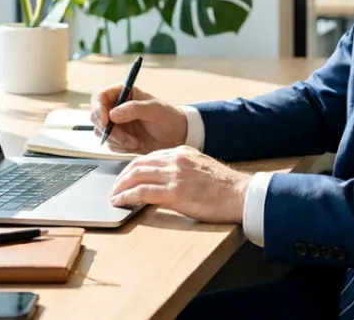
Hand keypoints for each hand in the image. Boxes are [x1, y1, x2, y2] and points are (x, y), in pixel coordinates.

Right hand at [90, 84, 187, 153]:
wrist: (177, 137)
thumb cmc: (169, 118)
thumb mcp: (155, 110)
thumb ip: (134, 109)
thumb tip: (112, 114)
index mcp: (124, 93)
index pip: (100, 97)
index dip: (98, 109)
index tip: (106, 122)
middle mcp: (116, 107)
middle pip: (96, 116)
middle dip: (109, 130)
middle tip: (125, 137)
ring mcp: (116, 123)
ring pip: (101, 132)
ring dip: (116, 140)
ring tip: (135, 142)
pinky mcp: (118, 137)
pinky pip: (109, 144)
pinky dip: (120, 147)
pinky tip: (135, 144)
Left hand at [108, 146, 249, 222]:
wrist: (240, 195)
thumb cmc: (224, 187)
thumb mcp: (201, 167)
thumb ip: (183, 168)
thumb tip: (166, 179)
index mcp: (182, 152)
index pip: (149, 156)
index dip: (133, 167)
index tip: (126, 177)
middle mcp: (176, 160)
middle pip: (138, 164)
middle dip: (122, 176)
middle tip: (114, 187)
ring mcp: (175, 175)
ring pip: (136, 175)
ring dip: (120, 186)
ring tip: (113, 196)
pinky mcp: (175, 192)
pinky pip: (142, 192)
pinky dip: (127, 196)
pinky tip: (119, 202)